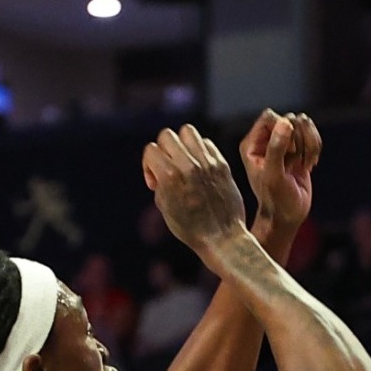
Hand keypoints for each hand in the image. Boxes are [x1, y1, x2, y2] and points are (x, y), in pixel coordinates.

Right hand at [142, 124, 248, 254]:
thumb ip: (159, 179)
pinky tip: (200, 167)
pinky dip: (200, 151)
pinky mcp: (222, 165)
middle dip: (163, 151)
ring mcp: (207, 163)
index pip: (151, 149)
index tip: (155, 182)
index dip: (148, 165)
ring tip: (184, 161)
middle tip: (168, 168)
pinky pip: (206, 143)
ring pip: (187, 131)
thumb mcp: (164, 205)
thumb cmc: (189, 227)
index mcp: (170, 176)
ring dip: (182, 143)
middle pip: (167, 136)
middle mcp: (188, 165)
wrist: (222, 239)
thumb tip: (159, 163)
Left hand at [241, 110, 320, 236]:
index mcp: (252, 143)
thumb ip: (277, 148)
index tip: (288, 151)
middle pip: (290, 119)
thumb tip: (286, 122)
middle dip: (299, 139)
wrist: (286, 216)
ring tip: (305, 164)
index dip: (284, 129)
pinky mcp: (298, 150)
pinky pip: (312, 135)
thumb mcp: (273, 175)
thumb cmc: (275, 199)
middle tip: (295, 161)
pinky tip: (310, 166)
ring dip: (309, 144)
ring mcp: (283, 144)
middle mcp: (266, 140)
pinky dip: (315, 149)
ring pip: (303, 125)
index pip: (270, 117)